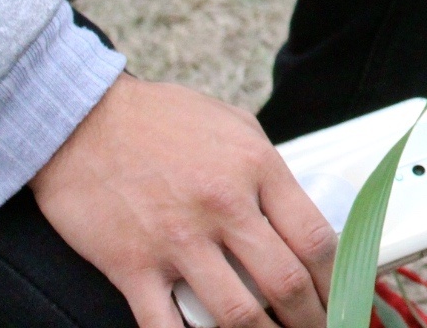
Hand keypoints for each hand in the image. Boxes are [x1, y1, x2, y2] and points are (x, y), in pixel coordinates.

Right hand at [30, 74, 335, 327]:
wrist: (82, 119)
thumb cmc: (160, 119)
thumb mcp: (235, 126)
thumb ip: (267, 170)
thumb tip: (295, 213)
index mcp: (258, 168)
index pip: (316, 236)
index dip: (337, 278)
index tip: (344, 295)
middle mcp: (225, 206)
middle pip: (287, 282)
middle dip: (311, 317)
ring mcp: (178, 240)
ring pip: (237, 313)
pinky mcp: (132, 265)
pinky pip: (166, 326)